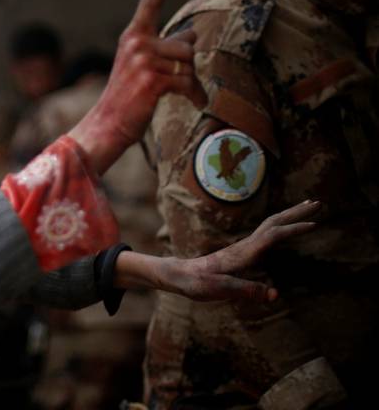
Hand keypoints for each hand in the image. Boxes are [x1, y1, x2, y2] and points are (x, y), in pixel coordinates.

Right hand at [68, 0, 206, 174]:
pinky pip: (187, 81)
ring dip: (192, 81)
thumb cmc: (128, 96)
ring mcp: (143, 61)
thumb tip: (192, 34)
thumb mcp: (142, 66)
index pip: (149, 4)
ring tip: (184, 94)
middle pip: (185, 45)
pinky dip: (195, 94)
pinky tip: (194, 102)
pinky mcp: (152, 80)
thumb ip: (165, 48)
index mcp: (132, 36)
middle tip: (181, 82)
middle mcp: (136, 43)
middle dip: (188, 65)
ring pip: (188, 64)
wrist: (108, 123)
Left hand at [115, 200, 319, 301]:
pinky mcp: (241, 253)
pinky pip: (266, 234)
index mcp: (243, 253)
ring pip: (270, 225)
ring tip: (308, 209)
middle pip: (274, 222)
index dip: (293, 229)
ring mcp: (243, 248)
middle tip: (318, 202)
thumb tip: (274, 294)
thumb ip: (246, 290)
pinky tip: (285, 228)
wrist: (178, 275)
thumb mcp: (220, 290)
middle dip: (296, 213)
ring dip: (290, 216)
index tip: (315, 223)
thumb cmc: (196, 283)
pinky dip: (281, 226)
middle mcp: (245, 246)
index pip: (273, 236)